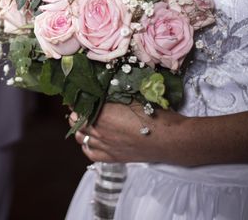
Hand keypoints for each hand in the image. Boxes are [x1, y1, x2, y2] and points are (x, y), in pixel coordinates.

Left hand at [68, 102, 188, 163]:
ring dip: (80, 128)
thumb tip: (101, 89)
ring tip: (85, 121)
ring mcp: (106, 146)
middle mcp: (101, 131)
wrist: (171, 139)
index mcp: (104, 114)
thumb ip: (114, 95)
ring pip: (81, 137)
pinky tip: (91, 139)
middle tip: (82, 105)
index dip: (77, 99)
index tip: (79, 93)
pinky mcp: (113, 157)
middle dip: (76, 112)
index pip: (79, 105)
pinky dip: (87, 146)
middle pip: (76, 121)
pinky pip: (91, 153)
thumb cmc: (155, 115)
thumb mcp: (133, 98)